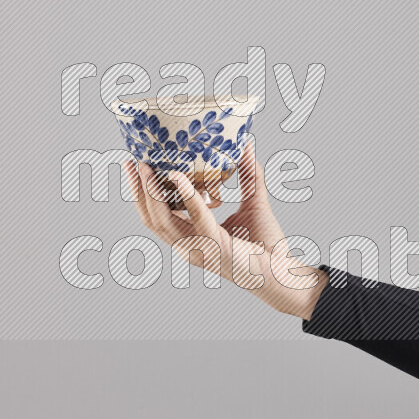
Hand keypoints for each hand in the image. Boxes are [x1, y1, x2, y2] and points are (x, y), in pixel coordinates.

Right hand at [122, 152, 327, 319]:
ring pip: (163, 221)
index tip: (137, 166)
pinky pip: (196, 218)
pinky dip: (186, 196)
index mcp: (191, 238)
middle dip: (138, 190)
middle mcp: (189, 247)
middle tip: (133, 162)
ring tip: (148, 167)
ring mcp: (199, 250)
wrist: (285, 273)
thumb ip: (249, 176)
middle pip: (151, 219)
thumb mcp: (254, 202)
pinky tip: (179, 177)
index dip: (143, 193)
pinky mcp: (215, 247)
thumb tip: (247, 146)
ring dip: (152, 192)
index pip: (157, 217)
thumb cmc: (268, 245)